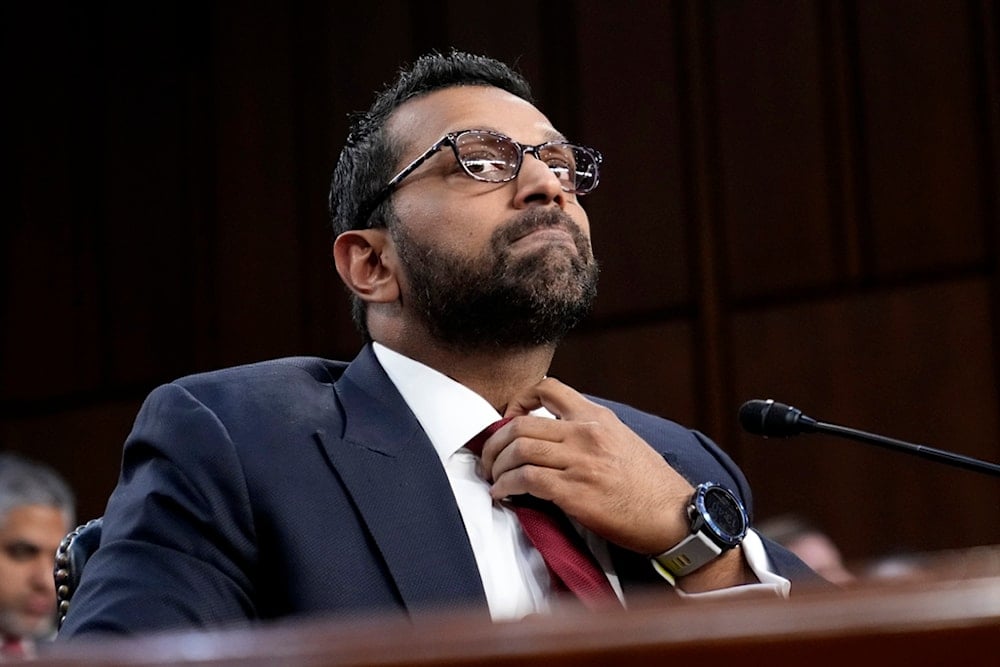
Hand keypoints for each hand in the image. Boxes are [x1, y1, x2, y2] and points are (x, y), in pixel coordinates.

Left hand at [478, 377, 694, 554]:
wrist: (675, 516)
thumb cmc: (650, 485)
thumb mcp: (623, 440)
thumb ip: (590, 432)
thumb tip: (554, 436)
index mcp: (597, 417)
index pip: (548, 388)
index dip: (518, 401)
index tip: (508, 421)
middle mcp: (586, 433)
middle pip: (520, 424)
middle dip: (495, 443)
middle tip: (489, 459)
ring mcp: (580, 462)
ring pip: (518, 450)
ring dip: (496, 467)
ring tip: (494, 480)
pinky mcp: (575, 492)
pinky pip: (525, 480)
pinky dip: (506, 487)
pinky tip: (503, 495)